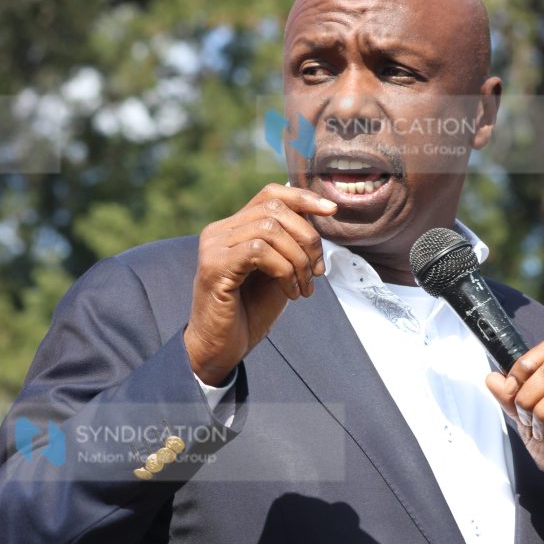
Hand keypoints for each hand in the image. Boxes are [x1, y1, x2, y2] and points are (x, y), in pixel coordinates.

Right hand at [184, 184, 336, 385]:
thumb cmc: (249, 313)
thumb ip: (291, 245)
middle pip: (274, 209)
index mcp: (233, 228)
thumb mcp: (279, 272)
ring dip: (298, 260)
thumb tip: (319, 218)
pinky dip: (285, 271)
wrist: (222, 349)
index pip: (270, 194)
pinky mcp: (214, 266)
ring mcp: (213, 246)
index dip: (303, 197)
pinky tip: (290, 292)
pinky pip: (260, 252)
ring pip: (270, 229)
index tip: (330, 210)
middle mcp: (219, 231)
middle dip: (307, 238)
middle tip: (318, 271)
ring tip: (304, 287)